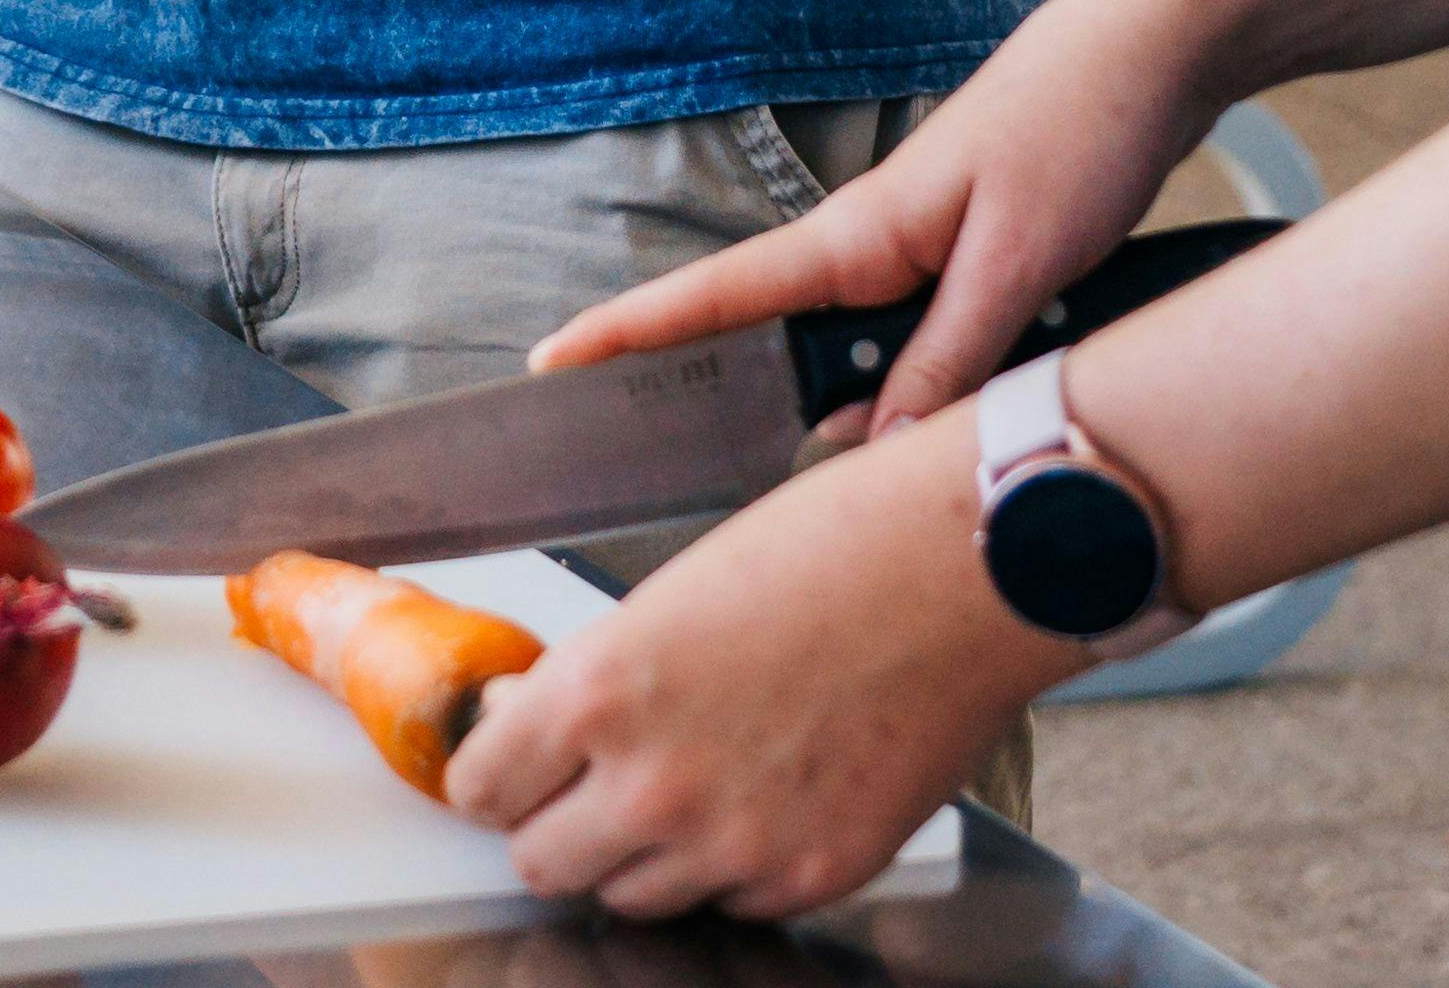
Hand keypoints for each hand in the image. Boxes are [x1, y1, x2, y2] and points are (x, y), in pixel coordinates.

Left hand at [446, 412, 1053, 916]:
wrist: (965, 568)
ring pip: (634, 897)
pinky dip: (738, 865)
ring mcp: (734, 843)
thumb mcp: (670, 594)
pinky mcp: (811, 875)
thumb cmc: (834, 547)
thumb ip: (600, 680)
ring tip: (699, 778)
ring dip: (647, 853)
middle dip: (560, 824)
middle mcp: (653, 784)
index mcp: (600, 691)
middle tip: (592, 784)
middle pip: (542, 864)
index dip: (496, 772)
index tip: (510, 767)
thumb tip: (547, 723)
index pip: (483, 786)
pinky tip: (771, 791)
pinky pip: (735, 901)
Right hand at [535, 0, 1224, 437]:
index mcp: (860, 236)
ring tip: (862, 477)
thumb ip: (948, 359)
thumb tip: (868, 446)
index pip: (716, 294)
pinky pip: (920, 342)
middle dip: (743, 409)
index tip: (549, 363)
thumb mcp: (1017, 263)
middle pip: (782, 347)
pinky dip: (925, 387)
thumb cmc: (1080, 133)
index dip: (628, 332)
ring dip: (862, 410)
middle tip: (707, 482)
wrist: (1151, 53)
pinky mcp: (967, 258)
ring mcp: (919, 252)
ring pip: (862, 357)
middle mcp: (874, 245)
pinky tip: (955, 423)